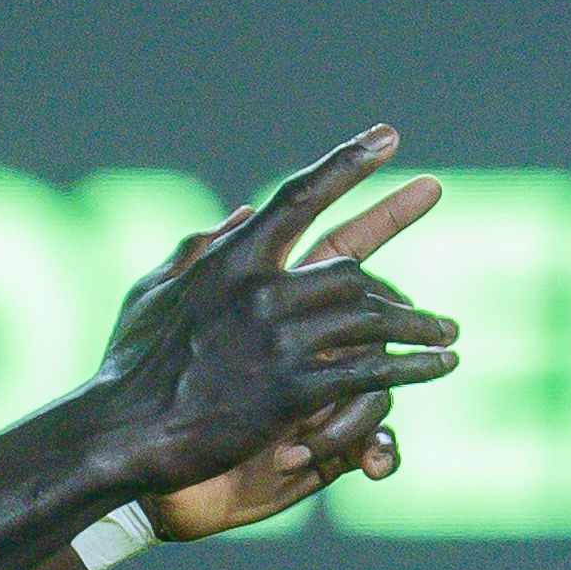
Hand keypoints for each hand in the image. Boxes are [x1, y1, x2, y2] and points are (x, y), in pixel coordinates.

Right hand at [87, 128, 460, 504]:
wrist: (121, 433)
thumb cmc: (130, 366)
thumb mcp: (152, 292)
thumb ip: (197, 248)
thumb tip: (239, 212)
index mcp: (231, 258)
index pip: (300, 196)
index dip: (348, 163)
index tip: (389, 136)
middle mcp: (262, 289)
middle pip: (354, 272)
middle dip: (397, 292)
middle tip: (430, 310)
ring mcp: (281, 339)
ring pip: (373, 318)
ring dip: (420, 326)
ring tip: (449, 336)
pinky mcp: (295, 390)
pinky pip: (374, 370)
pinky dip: (415, 367)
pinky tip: (440, 368)